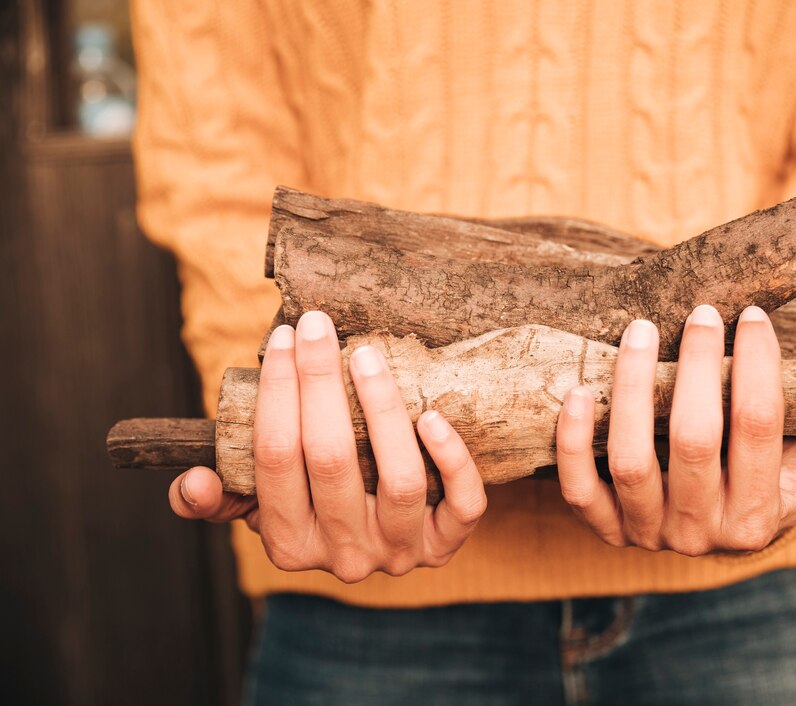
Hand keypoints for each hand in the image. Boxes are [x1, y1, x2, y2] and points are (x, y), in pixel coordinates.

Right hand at [168, 311, 486, 581]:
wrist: (380, 538)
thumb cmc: (313, 504)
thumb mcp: (257, 505)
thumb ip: (220, 496)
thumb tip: (193, 482)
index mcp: (289, 543)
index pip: (276, 458)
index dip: (278, 393)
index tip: (286, 337)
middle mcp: (344, 556)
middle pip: (332, 460)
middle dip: (321, 383)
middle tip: (319, 325)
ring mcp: (400, 552)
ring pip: (400, 479)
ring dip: (384, 408)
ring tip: (369, 356)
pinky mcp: (446, 544)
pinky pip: (461, 504)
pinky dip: (452, 458)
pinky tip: (434, 415)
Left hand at [555, 305, 795, 554]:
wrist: (723, 523)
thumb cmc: (778, 477)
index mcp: (761, 515)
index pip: (759, 429)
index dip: (759, 367)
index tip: (753, 315)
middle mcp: (703, 532)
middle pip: (693, 440)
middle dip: (697, 368)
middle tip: (701, 314)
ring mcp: (649, 533)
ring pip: (630, 460)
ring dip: (630, 389)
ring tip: (640, 331)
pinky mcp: (606, 528)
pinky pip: (579, 490)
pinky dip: (571, 442)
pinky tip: (576, 390)